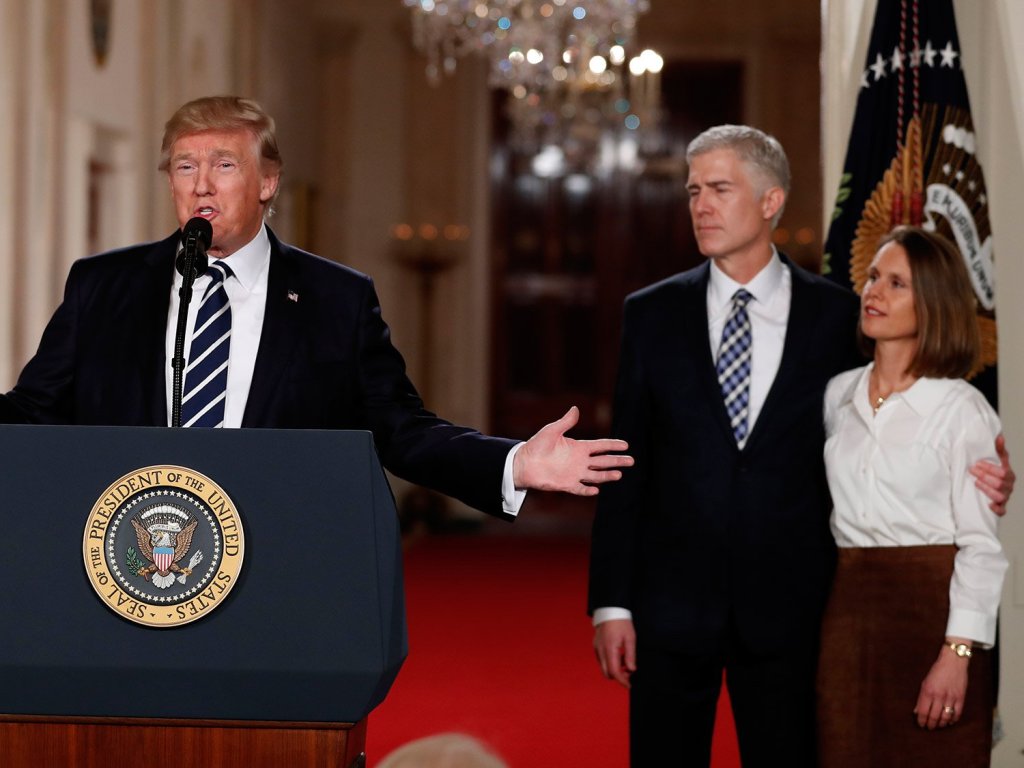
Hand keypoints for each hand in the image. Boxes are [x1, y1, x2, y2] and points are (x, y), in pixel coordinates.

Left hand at [513, 406, 632, 495]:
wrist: (524, 463)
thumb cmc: (537, 445)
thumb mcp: (552, 431)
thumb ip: (566, 422)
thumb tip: (575, 408)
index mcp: (578, 447)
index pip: (600, 446)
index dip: (613, 445)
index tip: (626, 445)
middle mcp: (579, 461)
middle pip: (603, 461)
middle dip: (617, 461)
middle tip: (632, 461)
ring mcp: (574, 473)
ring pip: (596, 475)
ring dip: (607, 476)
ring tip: (619, 475)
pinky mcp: (566, 484)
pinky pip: (580, 488)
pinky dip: (588, 490)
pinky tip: (597, 490)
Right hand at [594, 619, 635, 688]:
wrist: (610, 610)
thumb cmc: (622, 623)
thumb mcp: (630, 638)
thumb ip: (631, 655)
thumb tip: (632, 670)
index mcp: (610, 649)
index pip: (614, 671)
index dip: (622, 681)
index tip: (630, 685)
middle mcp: (601, 651)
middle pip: (607, 673)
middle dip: (618, 676)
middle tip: (629, 672)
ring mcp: (597, 648)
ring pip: (604, 667)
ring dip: (614, 669)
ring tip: (625, 663)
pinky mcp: (596, 646)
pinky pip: (602, 660)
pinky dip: (610, 662)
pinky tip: (618, 656)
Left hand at [913, 644, 968, 728]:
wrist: (953, 662)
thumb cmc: (937, 671)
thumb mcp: (924, 682)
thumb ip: (921, 697)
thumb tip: (916, 711)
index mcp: (928, 691)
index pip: (923, 711)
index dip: (921, 720)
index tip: (921, 724)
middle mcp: (939, 695)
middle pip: (934, 716)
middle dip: (930, 724)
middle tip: (929, 728)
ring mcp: (951, 697)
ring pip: (945, 717)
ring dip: (941, 724)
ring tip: (938, 725)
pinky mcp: (961, 698)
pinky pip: (957, 714)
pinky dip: (953, 720)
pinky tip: (949, 722)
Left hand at [970, 433, 1014, 515]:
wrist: (993, 488)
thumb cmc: (994, 473)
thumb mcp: (997, 460)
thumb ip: (998, 449)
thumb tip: (999, 436)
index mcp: (1009, 475)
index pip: (1002, 472)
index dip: (989, 468)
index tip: (977, 463)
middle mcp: (1008, 486)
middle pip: (1000, 483)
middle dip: (985, 476)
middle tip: (972, 470)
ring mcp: (1005, 497)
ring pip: (1000, 496)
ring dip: (987, 490)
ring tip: (976, 483)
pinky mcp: (1000, 508)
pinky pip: (1002, 511)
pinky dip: (996, 509)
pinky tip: (989, 505)